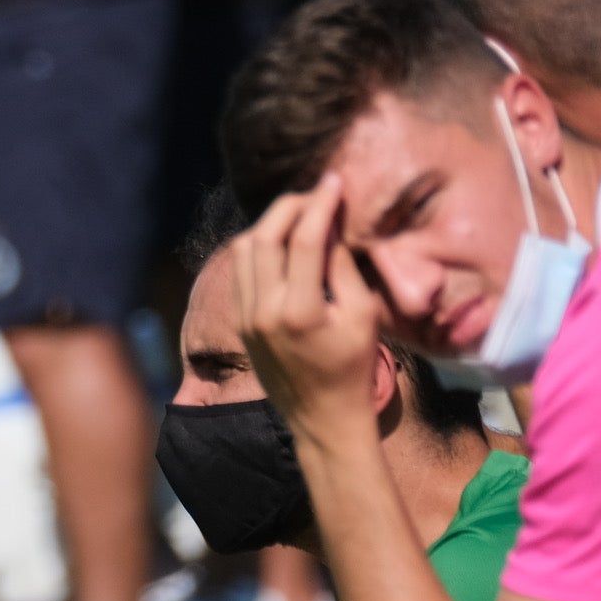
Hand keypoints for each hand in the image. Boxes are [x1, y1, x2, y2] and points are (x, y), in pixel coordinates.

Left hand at [230, 179, 384, 435]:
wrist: (322, 418)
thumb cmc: (353, 367)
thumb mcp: (363, 315)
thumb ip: (342, 266)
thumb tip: (330, 222)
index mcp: (299, 312)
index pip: (306, 241)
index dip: (320, 205)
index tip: (333, 182)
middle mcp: (263, 311)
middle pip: (265, 236)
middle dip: (290, 207)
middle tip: (315, 194)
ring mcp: (244, 316)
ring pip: (245, 249)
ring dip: (270, 224)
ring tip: (301, 213)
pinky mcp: (238, 321)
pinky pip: (241, 269)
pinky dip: (258, 246)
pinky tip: (282, 240)